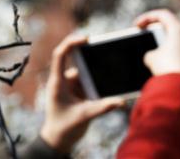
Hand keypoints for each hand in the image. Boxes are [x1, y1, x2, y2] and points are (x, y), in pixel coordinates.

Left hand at [40, 33, 125, 153]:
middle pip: (77, 62)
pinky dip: (98, 84)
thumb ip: (102, 108)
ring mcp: (70, 86)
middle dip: (91, 61)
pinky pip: (89, 83)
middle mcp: (63, 80)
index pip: (60, 55)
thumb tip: (121, 101)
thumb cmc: (64, 128)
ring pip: (86, 74)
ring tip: (107, 79)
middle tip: (107, 55)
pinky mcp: (77, 92)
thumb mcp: (84, 116)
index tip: (86, 39)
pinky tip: (109, 87)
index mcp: (58, 82)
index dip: (71, 43)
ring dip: (97, 76)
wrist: (58, 141)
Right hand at [135, 9, 179, 83]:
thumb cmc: (168, 69)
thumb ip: (150, 53)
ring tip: (152, 56)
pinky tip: (161, 68)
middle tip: (146, 37)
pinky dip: (171, 58)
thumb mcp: (151, 58)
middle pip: (172, 29)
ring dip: (165, 48)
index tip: (137, 26)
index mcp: (179, 29)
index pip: (163, 15)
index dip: (147, 18)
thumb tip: (154, 58)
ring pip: (177, 44)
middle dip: (158, 33)